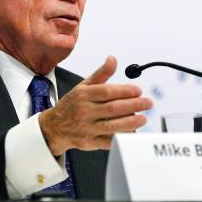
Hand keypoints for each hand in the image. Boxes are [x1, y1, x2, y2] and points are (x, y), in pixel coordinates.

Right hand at [38, 56, 152, 155]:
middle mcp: (84, 112)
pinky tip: (133, 133)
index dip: (125, 91)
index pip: (107, 92)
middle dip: (133, 106)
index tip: (139, 90)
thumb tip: (113, 59)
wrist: (54, 127)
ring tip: (143, 118)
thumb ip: (101, 74)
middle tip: (147, 103)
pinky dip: (121, 138)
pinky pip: (108, 141)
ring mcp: (87, 128)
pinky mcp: (89, 142)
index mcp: (83, 96)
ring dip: (130, 123)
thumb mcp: (84, 86)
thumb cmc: (73, 105)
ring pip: (112, 126)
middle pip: (113, 109)